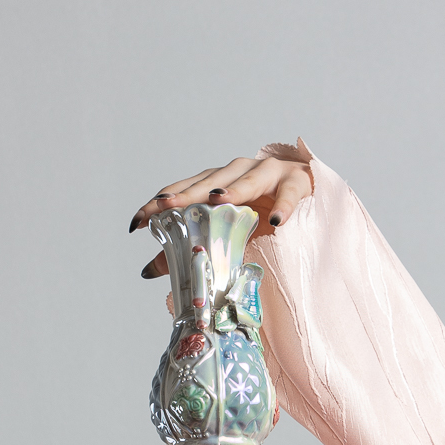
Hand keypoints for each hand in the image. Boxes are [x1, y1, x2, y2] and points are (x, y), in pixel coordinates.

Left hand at [129, 152, 313, 277]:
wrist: (308, 200)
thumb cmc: (263, 216)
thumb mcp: (226, 236)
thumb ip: (189, 249)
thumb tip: (146, 271)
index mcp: (217, 184)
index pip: (184, 191)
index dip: (160, 203)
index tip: (136, 221)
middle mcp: (238, 173)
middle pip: (209, 182)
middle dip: (186, 194)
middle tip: (164, 205)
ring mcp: (268, 174)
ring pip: (248, 179)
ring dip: (234, 189)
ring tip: (218, 201)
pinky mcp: (296, 182)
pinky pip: (289, 195)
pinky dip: (284, 205)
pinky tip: (277, 221)